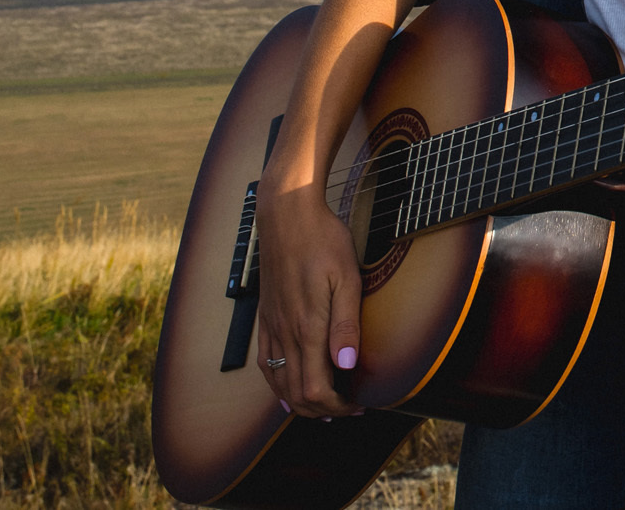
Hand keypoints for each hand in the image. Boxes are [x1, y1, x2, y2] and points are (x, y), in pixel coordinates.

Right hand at [255, 182, 366, 417]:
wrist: (287, 216)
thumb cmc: (323, 241)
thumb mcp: (347, 278)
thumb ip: (346, 324)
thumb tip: (347, 365)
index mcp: (307, 327)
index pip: (316, 388)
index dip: (337, 405)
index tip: (359, 403)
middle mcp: (285, 333)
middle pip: (296, 393)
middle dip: (322, 409)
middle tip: (348, 408)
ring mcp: (271, 326)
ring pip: (278, 383)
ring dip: (299, 402)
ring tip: (324, 406)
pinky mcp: (265, 317)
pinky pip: (265, 363)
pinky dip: (277, 384)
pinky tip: (287, 387)